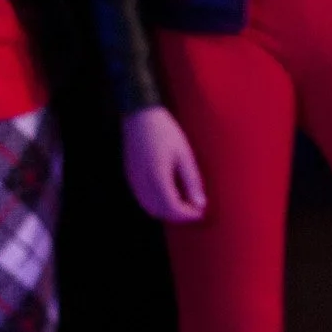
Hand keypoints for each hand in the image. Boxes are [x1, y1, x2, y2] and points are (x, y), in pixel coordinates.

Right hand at [121, 106, 207, 222]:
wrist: (140, 115)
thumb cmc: (165, 132)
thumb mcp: (185, 155)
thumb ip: (192, 182)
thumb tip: (200, 204)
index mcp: (158, 177)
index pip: (173, 208)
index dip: (188, 215)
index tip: (201, 212)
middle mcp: (143, 183)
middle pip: (160, 211)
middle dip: (178, 215)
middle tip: (194, 210)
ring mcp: (134, 181)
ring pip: (150, 208)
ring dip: (167, 211)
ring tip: (183, 204)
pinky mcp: (130, 177)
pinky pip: (143, 199)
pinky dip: (156, 204)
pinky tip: (168, 196)